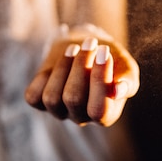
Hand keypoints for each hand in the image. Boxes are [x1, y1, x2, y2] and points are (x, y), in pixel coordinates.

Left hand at [25, 37, 139, 126]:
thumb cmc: (112, 59)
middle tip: (90, 43)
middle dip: (81, 66)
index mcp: (106, 115)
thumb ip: (128, 80)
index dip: (99, 81)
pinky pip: (33, 96)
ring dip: (63, 67)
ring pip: (52, 98)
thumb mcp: (126, 67)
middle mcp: (81, 117)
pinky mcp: (40, 102)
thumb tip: (118, 90)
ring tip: (74, 48)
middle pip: (73, 100)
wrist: (89, 47)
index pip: (99, 110)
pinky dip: (44, 76)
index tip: (104, 52)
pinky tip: (59, 62)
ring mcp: (59, 111)